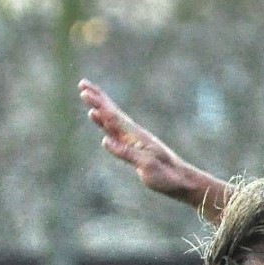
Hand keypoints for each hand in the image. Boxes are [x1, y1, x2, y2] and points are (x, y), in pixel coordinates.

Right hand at [78, 79, 206, 204]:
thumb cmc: (166, 175)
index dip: (98, 104)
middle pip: (112, 112)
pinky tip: (100, 119)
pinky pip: (115, 131)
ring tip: (87, 96)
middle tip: (82, 84)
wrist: (181, 180)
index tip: (84, 92)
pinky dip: (105, 123)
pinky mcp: (134, 147)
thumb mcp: (146, 165)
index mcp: (136, 136)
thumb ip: (126, 152)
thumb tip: (104, 140)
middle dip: (97, 98)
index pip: (113, 117)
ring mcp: (133, 140)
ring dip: (99, 107)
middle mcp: (134, 134)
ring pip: (112, 119)